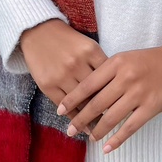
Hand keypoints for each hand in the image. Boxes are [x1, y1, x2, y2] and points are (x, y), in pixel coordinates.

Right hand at [20, 18, 108, 133]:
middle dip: (106, 109)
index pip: (108, 77)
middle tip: (113, 123)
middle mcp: (77, 63)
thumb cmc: (67, 40)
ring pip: (81, 102)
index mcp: (91, 50)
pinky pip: (65, 106)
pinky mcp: (48, 85)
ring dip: (90, 118)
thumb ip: (99, 62)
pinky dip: (74, 117)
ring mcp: (62, 75)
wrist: (39, 31)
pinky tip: (81, 127)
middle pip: (96, 91)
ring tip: (98, 130)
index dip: (116, 93)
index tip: (121, 106)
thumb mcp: (87, 45)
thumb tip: (113, 86)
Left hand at [56, 43, 161, 153]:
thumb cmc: (149, 60)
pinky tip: (107, 147)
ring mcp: (138, 93)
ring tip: (87, 137)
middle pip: (96, 103)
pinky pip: (129, 127)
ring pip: (110, 118)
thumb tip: (86, 93)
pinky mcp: (150, 107)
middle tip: (69, 129)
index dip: (72, 99)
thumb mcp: (125, 57)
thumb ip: (106, 72)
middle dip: (80, 119)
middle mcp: (125, 78)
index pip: (88, 84)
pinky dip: (116, 140)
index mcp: (117, 62)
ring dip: (96, 131)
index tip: (60, 109)